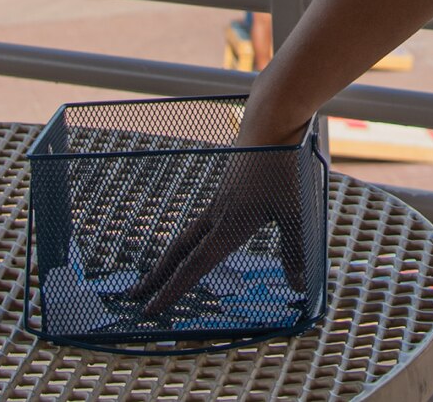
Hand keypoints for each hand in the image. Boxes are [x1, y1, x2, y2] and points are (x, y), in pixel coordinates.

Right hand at [131, 112, 313, 316]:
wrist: (271, 121)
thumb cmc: (283, 166)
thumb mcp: (296, 212)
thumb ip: (294, 250)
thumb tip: (297, 287)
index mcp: (228, 226)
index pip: (194, 267)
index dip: (171, 291)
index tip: (150, 311)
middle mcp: (217, 215)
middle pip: (178, 251)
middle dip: (157, 276)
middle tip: (135, 295)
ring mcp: (219, 199)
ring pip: (188, 235)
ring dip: (172, 257)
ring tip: (161, 273)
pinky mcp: (227, 186)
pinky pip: (202, 220)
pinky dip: (191, 239)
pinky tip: (199, 241)